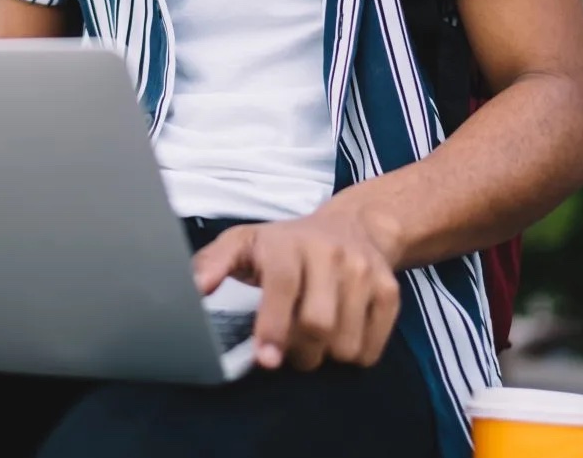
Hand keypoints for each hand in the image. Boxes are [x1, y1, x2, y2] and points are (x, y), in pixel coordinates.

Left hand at [191, 206, 402, 370]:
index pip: (283, 286)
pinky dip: (352, 357)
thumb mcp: (244, 242)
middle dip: (298, 352)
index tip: (265, 358)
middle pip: (318, 324)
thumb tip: (193, 289)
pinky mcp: (390, 291)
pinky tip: (340, 338)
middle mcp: (331, 253)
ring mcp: (365, 271)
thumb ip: (212, 263)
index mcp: (289, 242)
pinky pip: (371, 347)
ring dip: (324, 358)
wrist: (353, 225)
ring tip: (312, 342)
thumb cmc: (287, 244)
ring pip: (345, 343)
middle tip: (286, 352)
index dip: (273, 326)